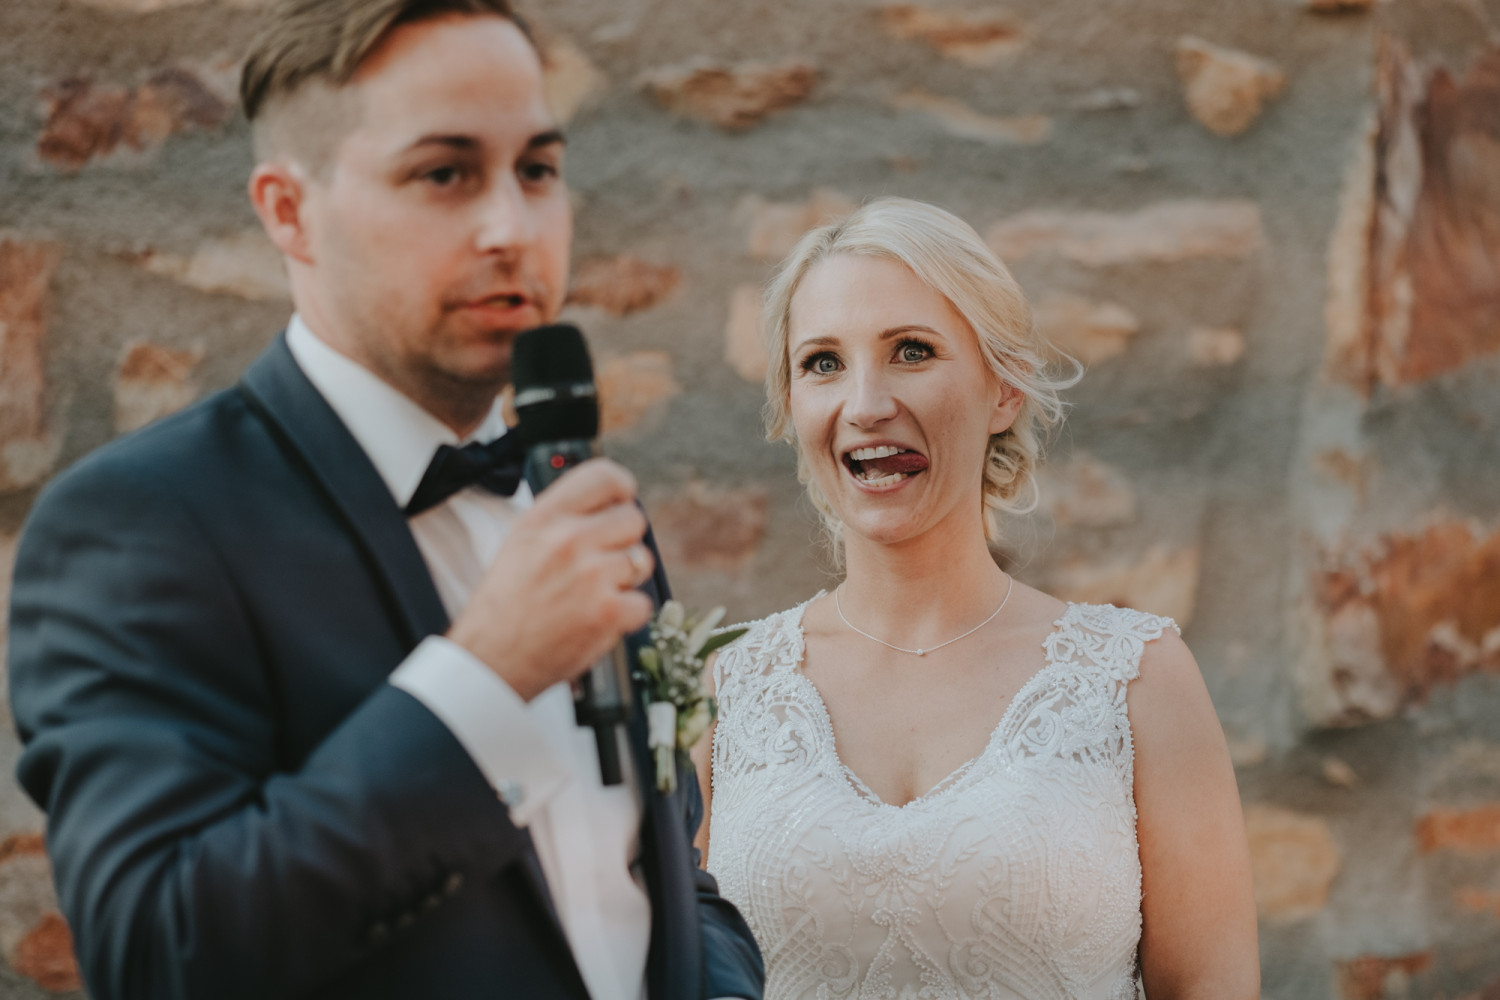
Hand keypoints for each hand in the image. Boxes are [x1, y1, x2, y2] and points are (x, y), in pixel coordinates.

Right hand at [448, 458, 655, 700]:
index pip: (604, 477)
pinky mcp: (609, 612)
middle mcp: (568, 540)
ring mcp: (591, 576)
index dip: (622, 490)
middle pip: (633, 519)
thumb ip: (561, 519)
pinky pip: (643, 602)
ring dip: (625, 580)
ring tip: (591, 596)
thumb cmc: (505, 606)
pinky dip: (626, 616)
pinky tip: (596, 620)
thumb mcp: (520, 544)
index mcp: (544, 519)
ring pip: (641, 560)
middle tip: (601, 564)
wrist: (491, 660)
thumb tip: (607, 505)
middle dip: (624, 542)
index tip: (622, 503)